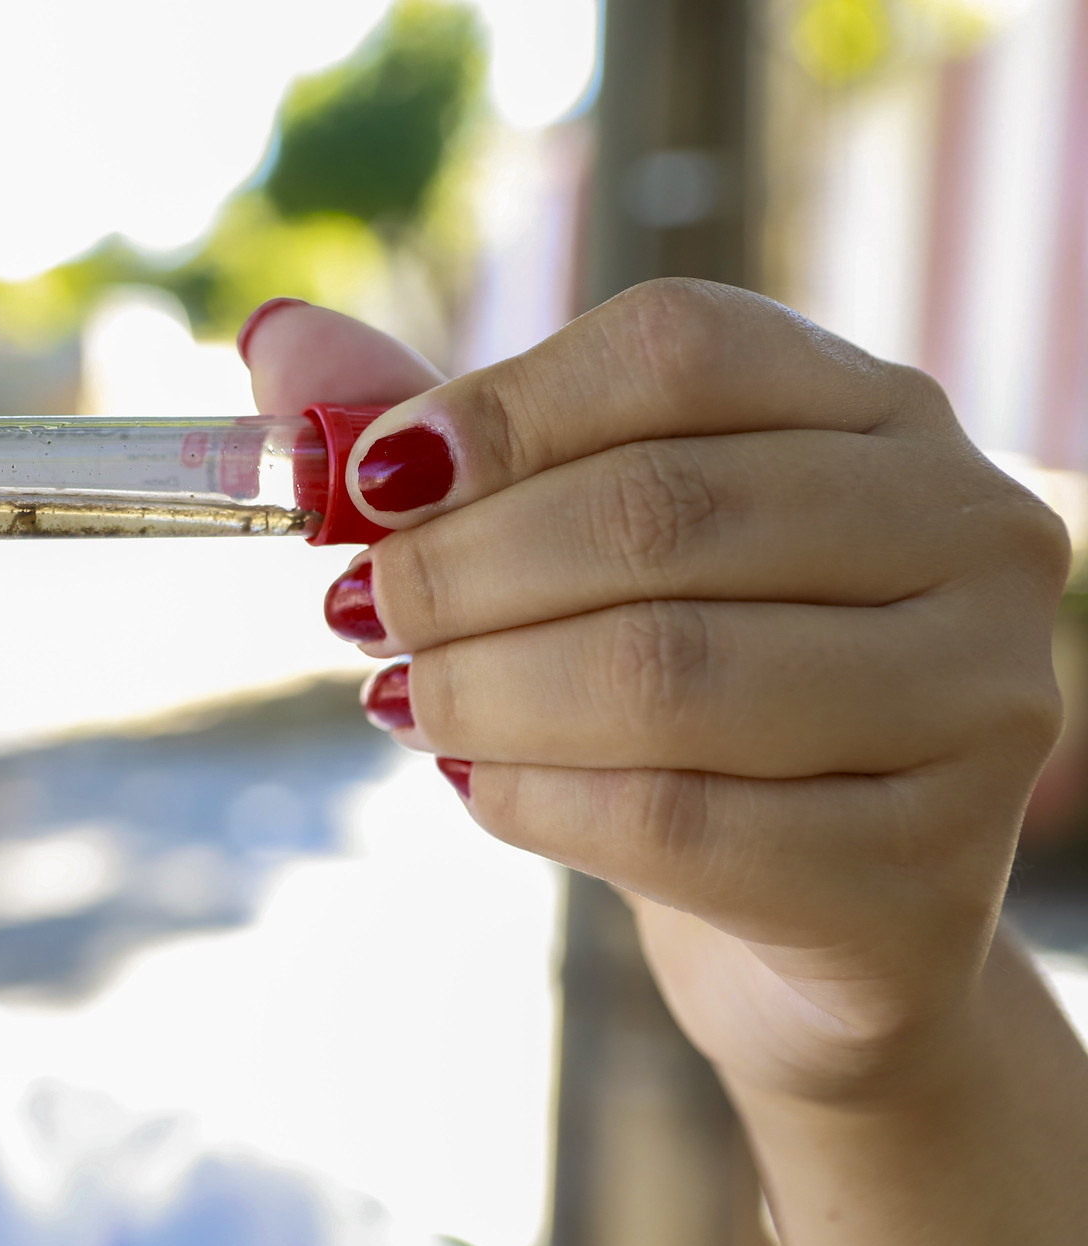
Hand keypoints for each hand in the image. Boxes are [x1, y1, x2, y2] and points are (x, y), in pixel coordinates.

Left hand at [243, 279, 1071, 1108]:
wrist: (813, 907)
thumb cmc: (687, 686)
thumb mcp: (580, 543)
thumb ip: (446, 440)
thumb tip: (273, 338)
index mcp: (878, 411)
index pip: (680, 348)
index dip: (496, 410)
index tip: (369, 485)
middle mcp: (966, 531)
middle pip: (657, 509)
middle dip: (459, 565)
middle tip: (356, 609)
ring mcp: (973, 704)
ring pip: (662, 669)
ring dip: (478, 686)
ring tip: (400, 698)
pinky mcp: (919, 875)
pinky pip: (673, 822)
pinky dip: (530, 797)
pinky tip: (473, 784)